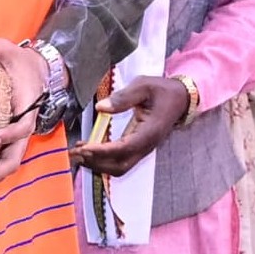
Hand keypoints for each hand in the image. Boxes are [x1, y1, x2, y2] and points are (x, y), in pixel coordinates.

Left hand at [0, 34, 48, 190]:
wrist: (36, 71)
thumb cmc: (20, 62)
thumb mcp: (6, 48)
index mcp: (27, 108)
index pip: (23, 128)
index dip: (9, 135)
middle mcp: (22, 129)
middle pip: (12, 161)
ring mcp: (13, 140)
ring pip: (3, 168)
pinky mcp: (3, 144)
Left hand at [70, 74, 189, 177]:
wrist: (180, 98)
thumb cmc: (162, 91)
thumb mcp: (144, 85)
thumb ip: (124, 97)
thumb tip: (101, 107)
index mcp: (150, 131)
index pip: (124, 148)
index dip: (102, 151)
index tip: (84, 148)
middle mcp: (146, 145)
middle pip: (119, 165)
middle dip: (95, 162)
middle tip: (75, 153)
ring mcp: (142, 150)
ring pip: (117, 168)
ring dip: (96, 164)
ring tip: (77, 153)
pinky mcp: (136, 149)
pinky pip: (118, 162)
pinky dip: (101, 160)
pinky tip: (87, 151)